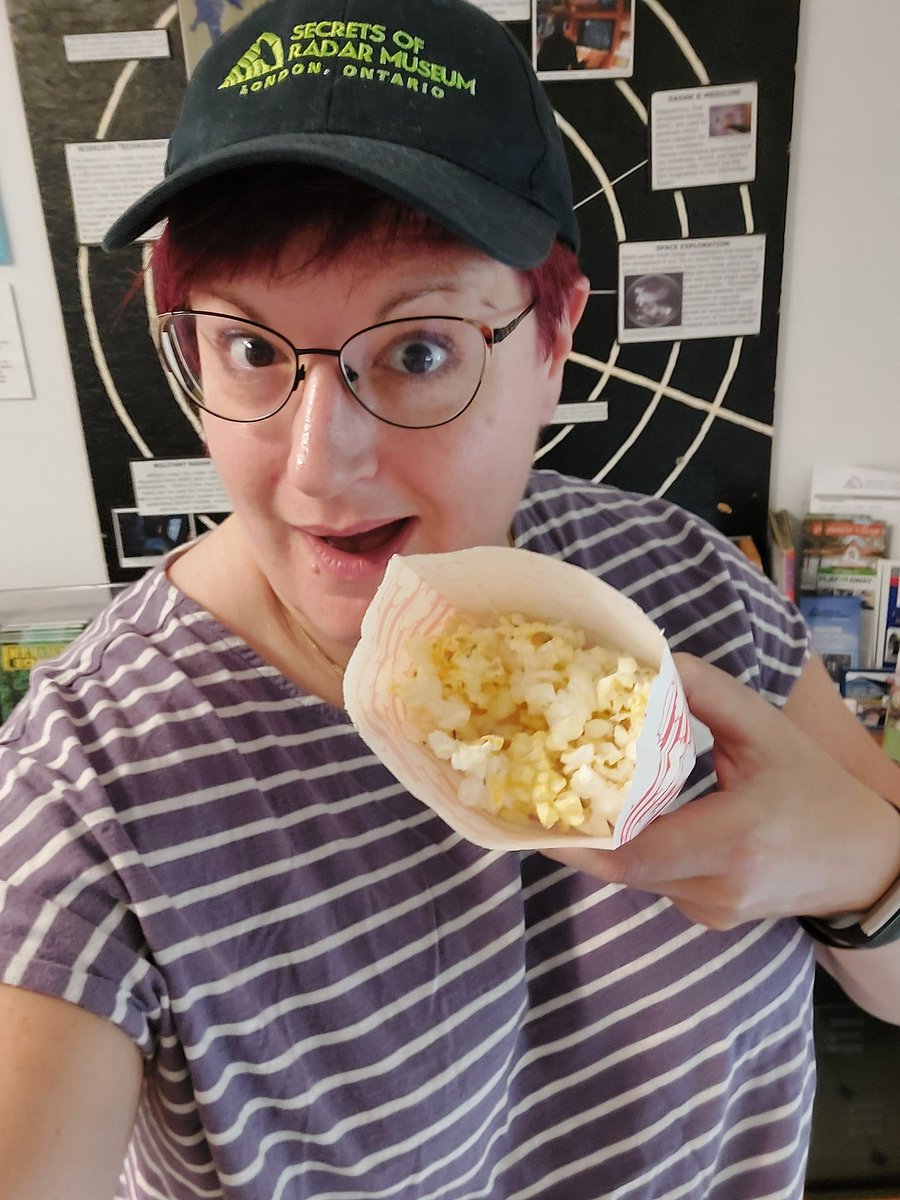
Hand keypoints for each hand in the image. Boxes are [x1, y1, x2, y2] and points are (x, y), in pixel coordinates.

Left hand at [544, 652, 899, 929]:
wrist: (866, 864)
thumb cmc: (816, 791)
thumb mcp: (768, 731)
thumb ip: (710, 694)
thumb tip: (653, 663)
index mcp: (734, 840)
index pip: (635, 853)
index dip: (579, 838)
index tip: (537, 809)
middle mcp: (719, 887)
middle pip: (625, 866)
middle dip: (583, 830)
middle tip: (544, 788)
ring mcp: (713, 911)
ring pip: (638, 876)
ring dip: (610, 838)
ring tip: (581, 793)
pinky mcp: (709, 919)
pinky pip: (658, 882)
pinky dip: (639, 851)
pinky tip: (635, 817)